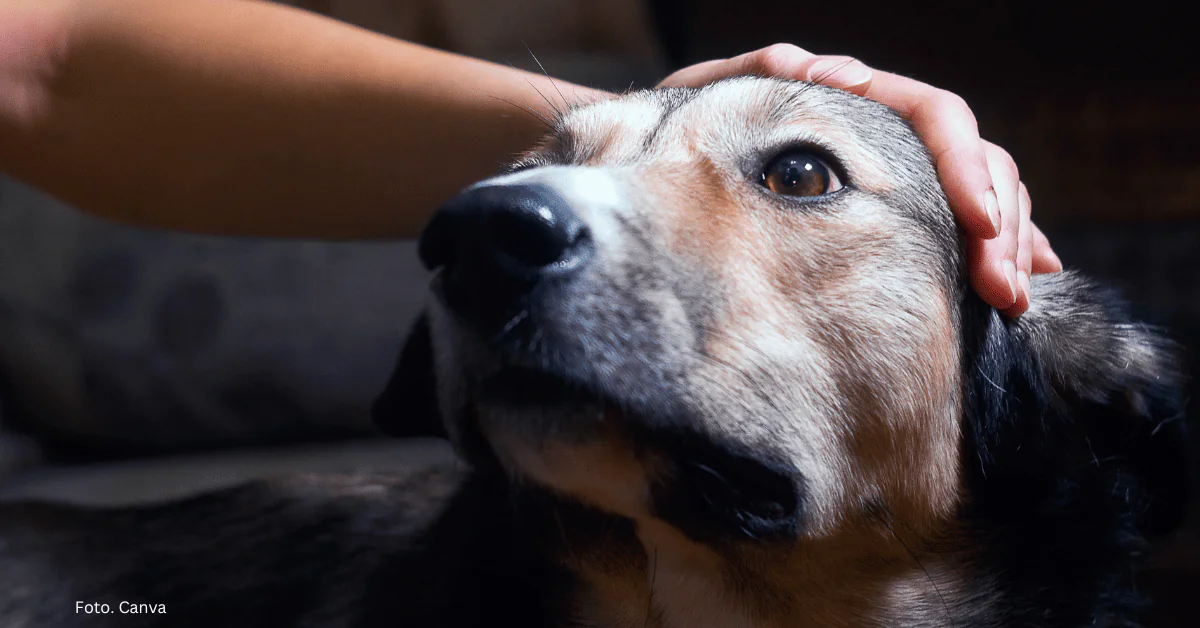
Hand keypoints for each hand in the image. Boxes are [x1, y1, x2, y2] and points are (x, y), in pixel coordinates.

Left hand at [659, 44, 1061, 316]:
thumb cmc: (685, 127)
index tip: (980, 224)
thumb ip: (768, 73)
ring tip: (1013, 299)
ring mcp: (902, 178)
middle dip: (1001, 227)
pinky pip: (968, 226)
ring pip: (986, 195)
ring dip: (1009, 246)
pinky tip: (1026, 279)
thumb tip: (838, 73)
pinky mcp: (901, 217)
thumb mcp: (712, 95)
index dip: (966, 168)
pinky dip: (1003, 249)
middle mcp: (891, 135)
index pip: (937, 118)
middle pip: (978, 164)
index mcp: (859, 100)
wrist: (666, 165)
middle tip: (1004, 291)